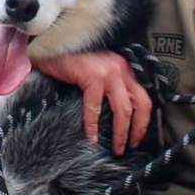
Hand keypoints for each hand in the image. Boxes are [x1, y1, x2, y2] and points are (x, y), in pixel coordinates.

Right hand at [34, 51, 152, 154]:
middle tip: (131, 144)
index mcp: (124, 68)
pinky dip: (93, 126)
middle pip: (141, 104)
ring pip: (124, 109)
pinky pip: (96, 108)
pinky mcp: (92, 77)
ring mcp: (108, 72)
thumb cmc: (71, 61)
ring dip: (121, 132)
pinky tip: (91, 137)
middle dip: (138, 129)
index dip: (144, 119)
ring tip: (116, 147)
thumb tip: (116, 114)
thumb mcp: (98, 71)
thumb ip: (110, 87)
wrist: (50, 47)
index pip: (143, 96)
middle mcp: (120, 68)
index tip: (137, 135)